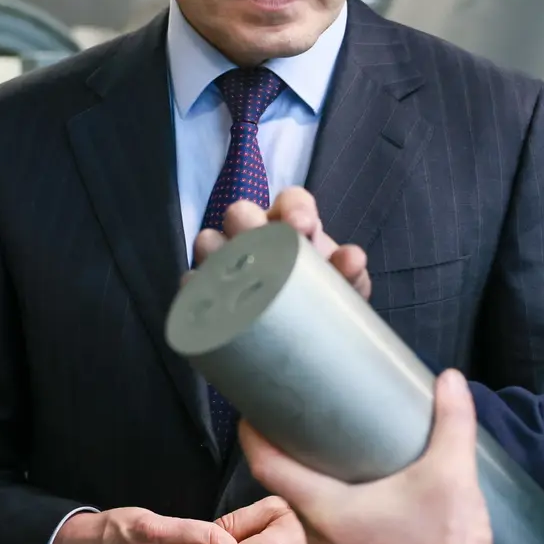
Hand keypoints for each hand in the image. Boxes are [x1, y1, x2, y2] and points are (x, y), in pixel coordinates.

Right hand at [192, 186, 370, 300]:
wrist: (296, 343)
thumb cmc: (319, 300)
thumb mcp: (339, 288)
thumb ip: (348, 274)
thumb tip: (352, 259)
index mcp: (293, 227)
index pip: (291, 201)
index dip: (295, 207)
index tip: (302, 226)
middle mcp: (256, 235)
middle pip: (241, 213)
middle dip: (248, 222)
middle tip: (260, 241)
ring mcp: (226, 260)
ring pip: (209, 241)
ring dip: (216, 251)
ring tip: (229, 272)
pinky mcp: (205, 289)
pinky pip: (191, 282)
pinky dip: (195, 287)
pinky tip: (206, 299)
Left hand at [242, 370, 507, 543]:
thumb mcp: (451, 471)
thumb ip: (453, 420)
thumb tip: (450, 379)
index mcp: (325, 510)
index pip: (268, 467)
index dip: (254, 435)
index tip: (252, 410)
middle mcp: (318, 537)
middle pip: (283, 489)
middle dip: (283, 455)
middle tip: (294, 421)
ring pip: (303, 515)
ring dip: (306, 485)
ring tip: (323, 454)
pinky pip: (322, 535)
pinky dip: (325, 510)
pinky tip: (351, 496)